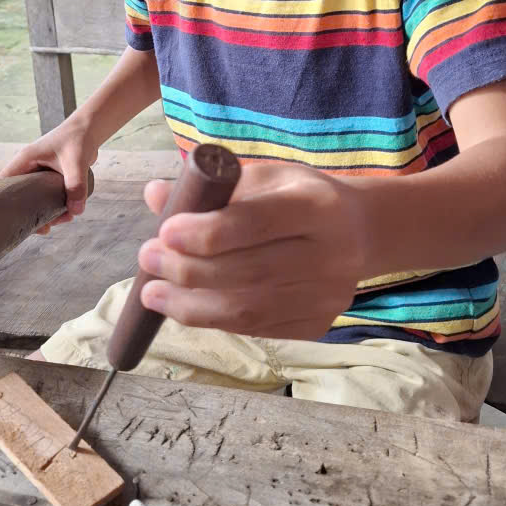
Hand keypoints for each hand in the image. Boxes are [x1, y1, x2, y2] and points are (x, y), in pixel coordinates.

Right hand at [0, 116, 96, 231]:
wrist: (89, 129)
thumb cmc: (78, 139)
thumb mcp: (76, 163)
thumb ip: (76, 186)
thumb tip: (75, 211)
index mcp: (24, 161)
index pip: (2, 183)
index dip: (2, 203)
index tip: (12, 222)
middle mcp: (28, 168)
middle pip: (19, 197)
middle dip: (31, 214)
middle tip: (45, 229)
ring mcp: (38, 174)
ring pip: (35, 199)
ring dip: (47, 212)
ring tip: (64, 219)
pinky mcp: (49, 178)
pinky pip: (46, 197)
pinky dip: (55, 206)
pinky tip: (68, 213)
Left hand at [135, 160, 366, 338]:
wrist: (359, 231)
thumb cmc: (298, 196)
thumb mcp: (264, 177)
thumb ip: (212, 188)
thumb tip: (155, 194)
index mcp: (317, 204)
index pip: (254, 223)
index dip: (205, 233)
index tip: (164, 233)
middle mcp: (331, 253)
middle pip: (248, 272)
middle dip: (188, 270)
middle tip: (147, 260)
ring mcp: (329, 295)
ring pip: (249, 309)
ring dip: (191, 304)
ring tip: (154, 293)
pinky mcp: (319, 323)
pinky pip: (257, 328)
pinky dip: (216, 319)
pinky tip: (187, 306)